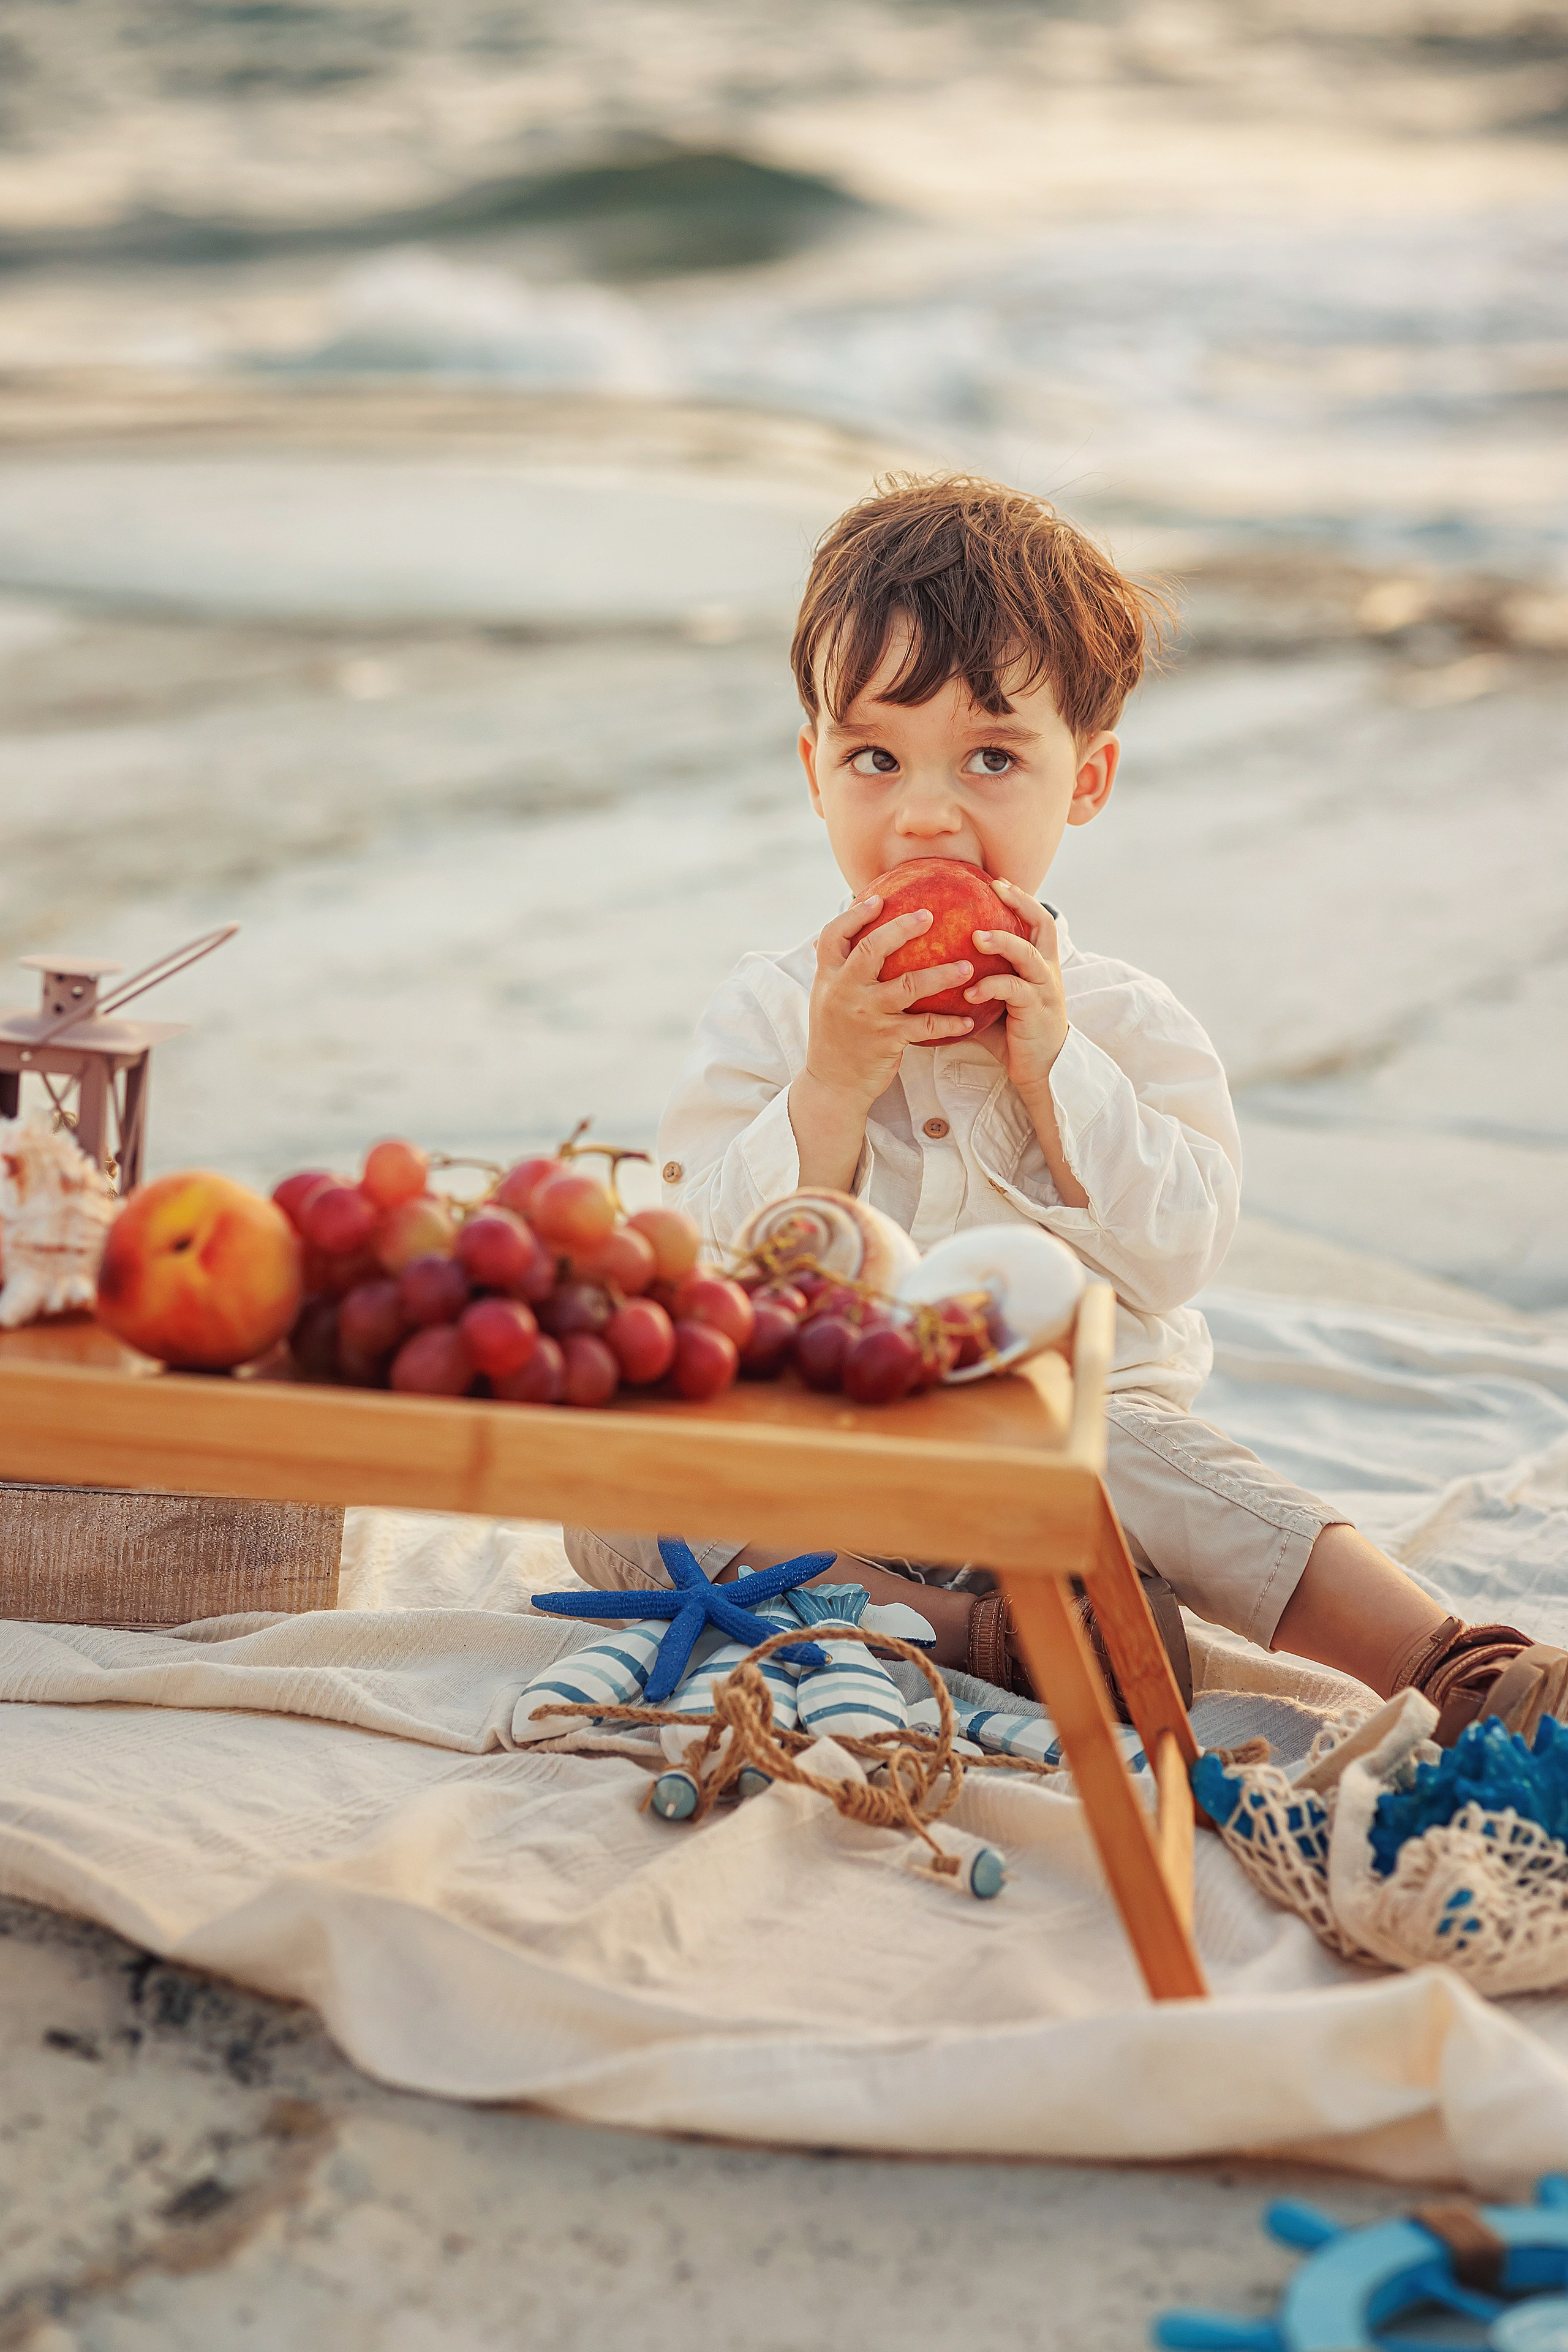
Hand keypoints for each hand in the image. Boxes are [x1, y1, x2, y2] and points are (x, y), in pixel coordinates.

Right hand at [788, 896, 974, 1189]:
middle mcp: (844, 991)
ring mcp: (865, 1015)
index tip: (878, 898)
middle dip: (902, 928)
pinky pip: (924, 1026)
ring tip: (969, 966)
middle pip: (872, 949)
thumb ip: (843, 971)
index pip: (833, 935)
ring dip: (942, 974)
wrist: (833, 1085)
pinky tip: (969, 1020)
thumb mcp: (829, 1000)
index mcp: (828, 978)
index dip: (855, 914)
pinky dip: (949, 1022)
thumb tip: (859, 937)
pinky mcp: (886, 1039)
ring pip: (908, 985)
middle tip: (930, 915)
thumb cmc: (838, 1037)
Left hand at [965, 880, 1070, 1101]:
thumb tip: (932, 969)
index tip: (997, 882)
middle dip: (1021, 902)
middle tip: (996, 888)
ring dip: (1002, 942)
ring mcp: (1044, 989)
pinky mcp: (1036, 1010)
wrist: (1043, 1069)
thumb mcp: (996, 1001)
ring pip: (1028, 954)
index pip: (1036, 920)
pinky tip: (969, 992)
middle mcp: (1046, 970)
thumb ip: (977, 980)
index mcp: (1039, 964)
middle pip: (1043, 924)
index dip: (1020, 899)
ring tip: (976, 937)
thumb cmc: (1014, 1034)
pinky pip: (1013, 990)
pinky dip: (991, 986)